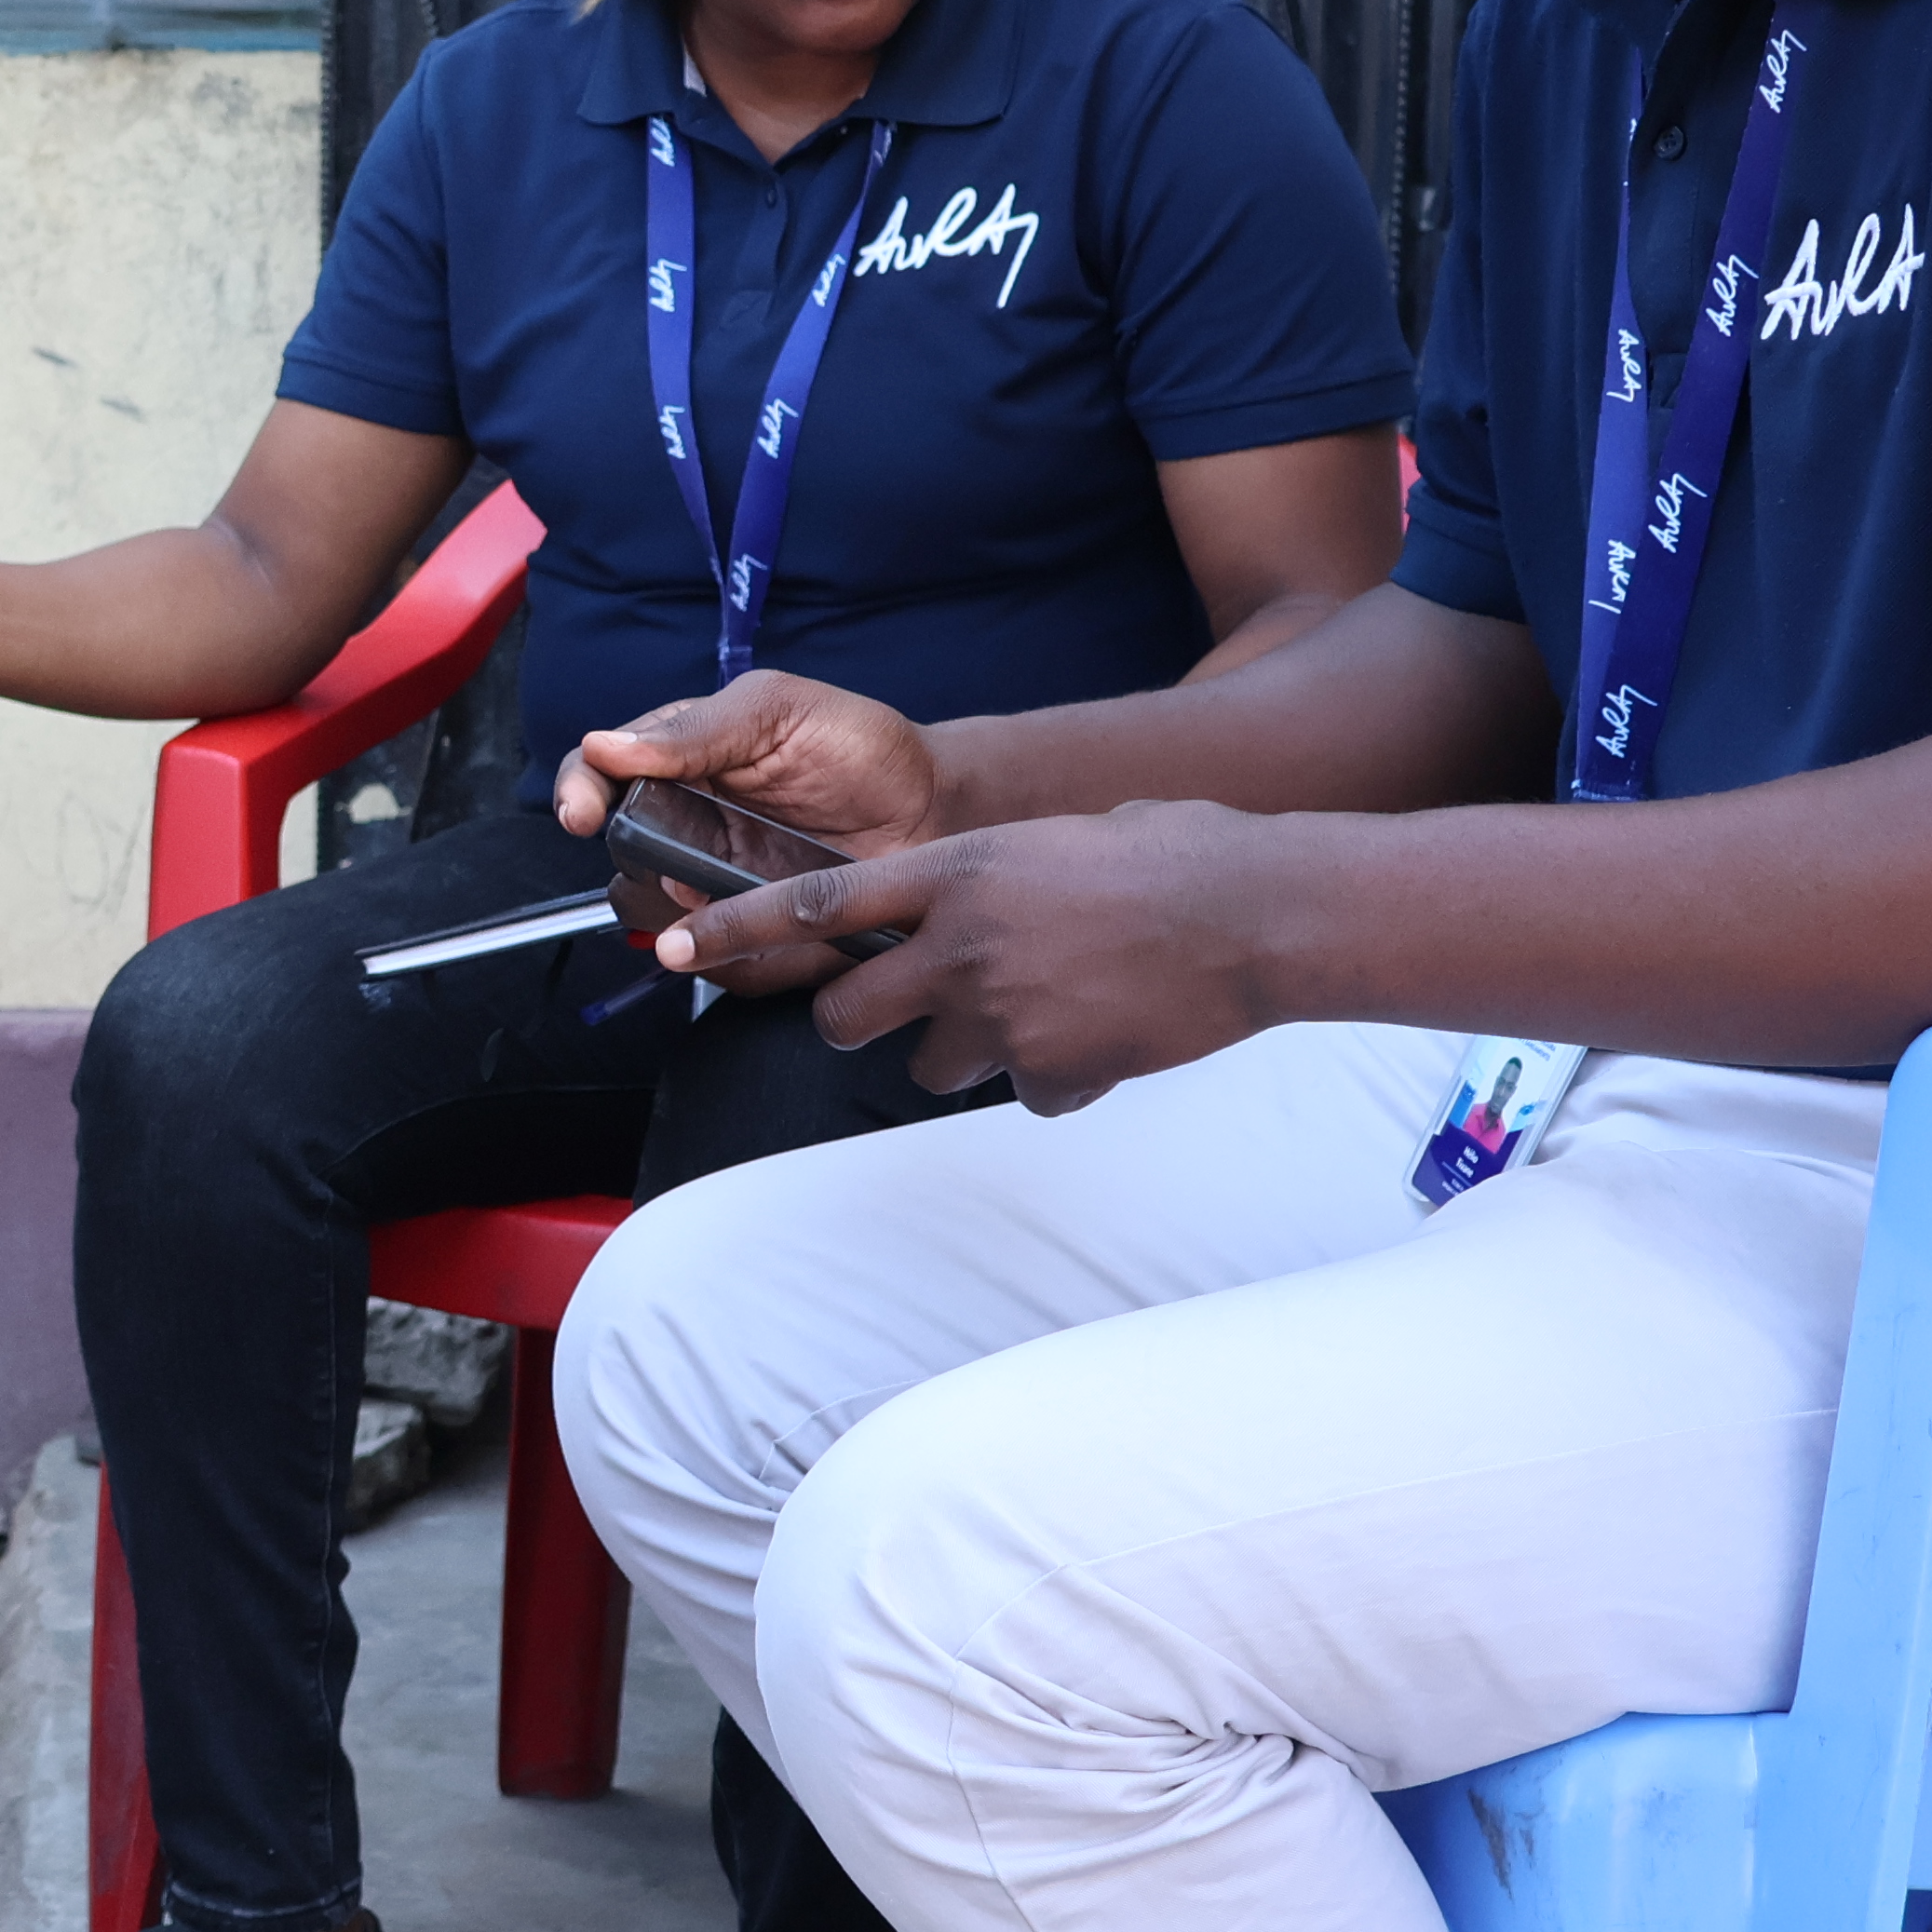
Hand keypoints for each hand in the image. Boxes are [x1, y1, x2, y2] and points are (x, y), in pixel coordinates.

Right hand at [557, 673, 955, 990]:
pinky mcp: (755, 941)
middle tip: (676, 867)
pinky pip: (719, 967)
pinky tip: (779, 932)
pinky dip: (739, 957)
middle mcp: (687, 829)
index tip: (583, 812)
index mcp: (681, 763)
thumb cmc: (863, 749)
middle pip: (618, 861)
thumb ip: (695, 729)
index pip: (599, 776)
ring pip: (656, 923)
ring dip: (680, 919)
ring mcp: (717, 889)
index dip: (579, 793)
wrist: (938, 812)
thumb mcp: (779, 710)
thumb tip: (605, 745)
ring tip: (728, 900)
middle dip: (636, 869)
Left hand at [671, 799, 1301, 1112]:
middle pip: (846, 1014)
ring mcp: (1002, 1017)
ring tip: (1042, 1010)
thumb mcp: (1065, 837)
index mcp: (957, 873)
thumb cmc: (1179, 854)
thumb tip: (976, 901)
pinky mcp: (1052, 1073)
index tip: (672, 948)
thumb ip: (998, 874)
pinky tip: (1105, 1039)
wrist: (1258, 914)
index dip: (735, 931)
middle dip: (855, 1021)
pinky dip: (1056, 1079)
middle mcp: (961, 948)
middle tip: (891, 1013)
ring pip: (931, 1065)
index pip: (814, 905)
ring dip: (965, 1051)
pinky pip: (1027, 1093)